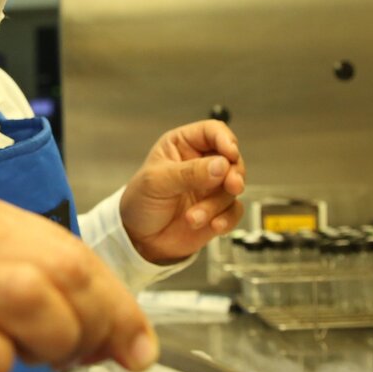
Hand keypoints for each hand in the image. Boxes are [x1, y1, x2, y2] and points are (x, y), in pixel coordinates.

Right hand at [0, 187, 157, 371]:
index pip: (71, 248)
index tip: (133, 343)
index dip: (115, 301)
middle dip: (95, 322)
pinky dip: (1, 366)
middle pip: (62, 267)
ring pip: (31, 294)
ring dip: (55, 339)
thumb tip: (127, 335)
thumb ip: (50, 290)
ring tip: (38, 361)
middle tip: (82, 357)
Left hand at [120, 120, 246, 263]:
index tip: (230, 154)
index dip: (225, 139)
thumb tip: (221, 165)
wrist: (138, 240)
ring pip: (232, 188)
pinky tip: (214, 225)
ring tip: (193, 217)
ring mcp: (210, 188)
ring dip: (215, 205)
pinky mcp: (217, 210)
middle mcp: (201, 164)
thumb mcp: (157, 182)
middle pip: (231, 159)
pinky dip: (227, 219)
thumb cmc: (139, 202)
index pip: (212, 132)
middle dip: (233, 174)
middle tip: (231, 185)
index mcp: (183, 145)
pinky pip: (234, 211)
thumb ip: (189, 172)